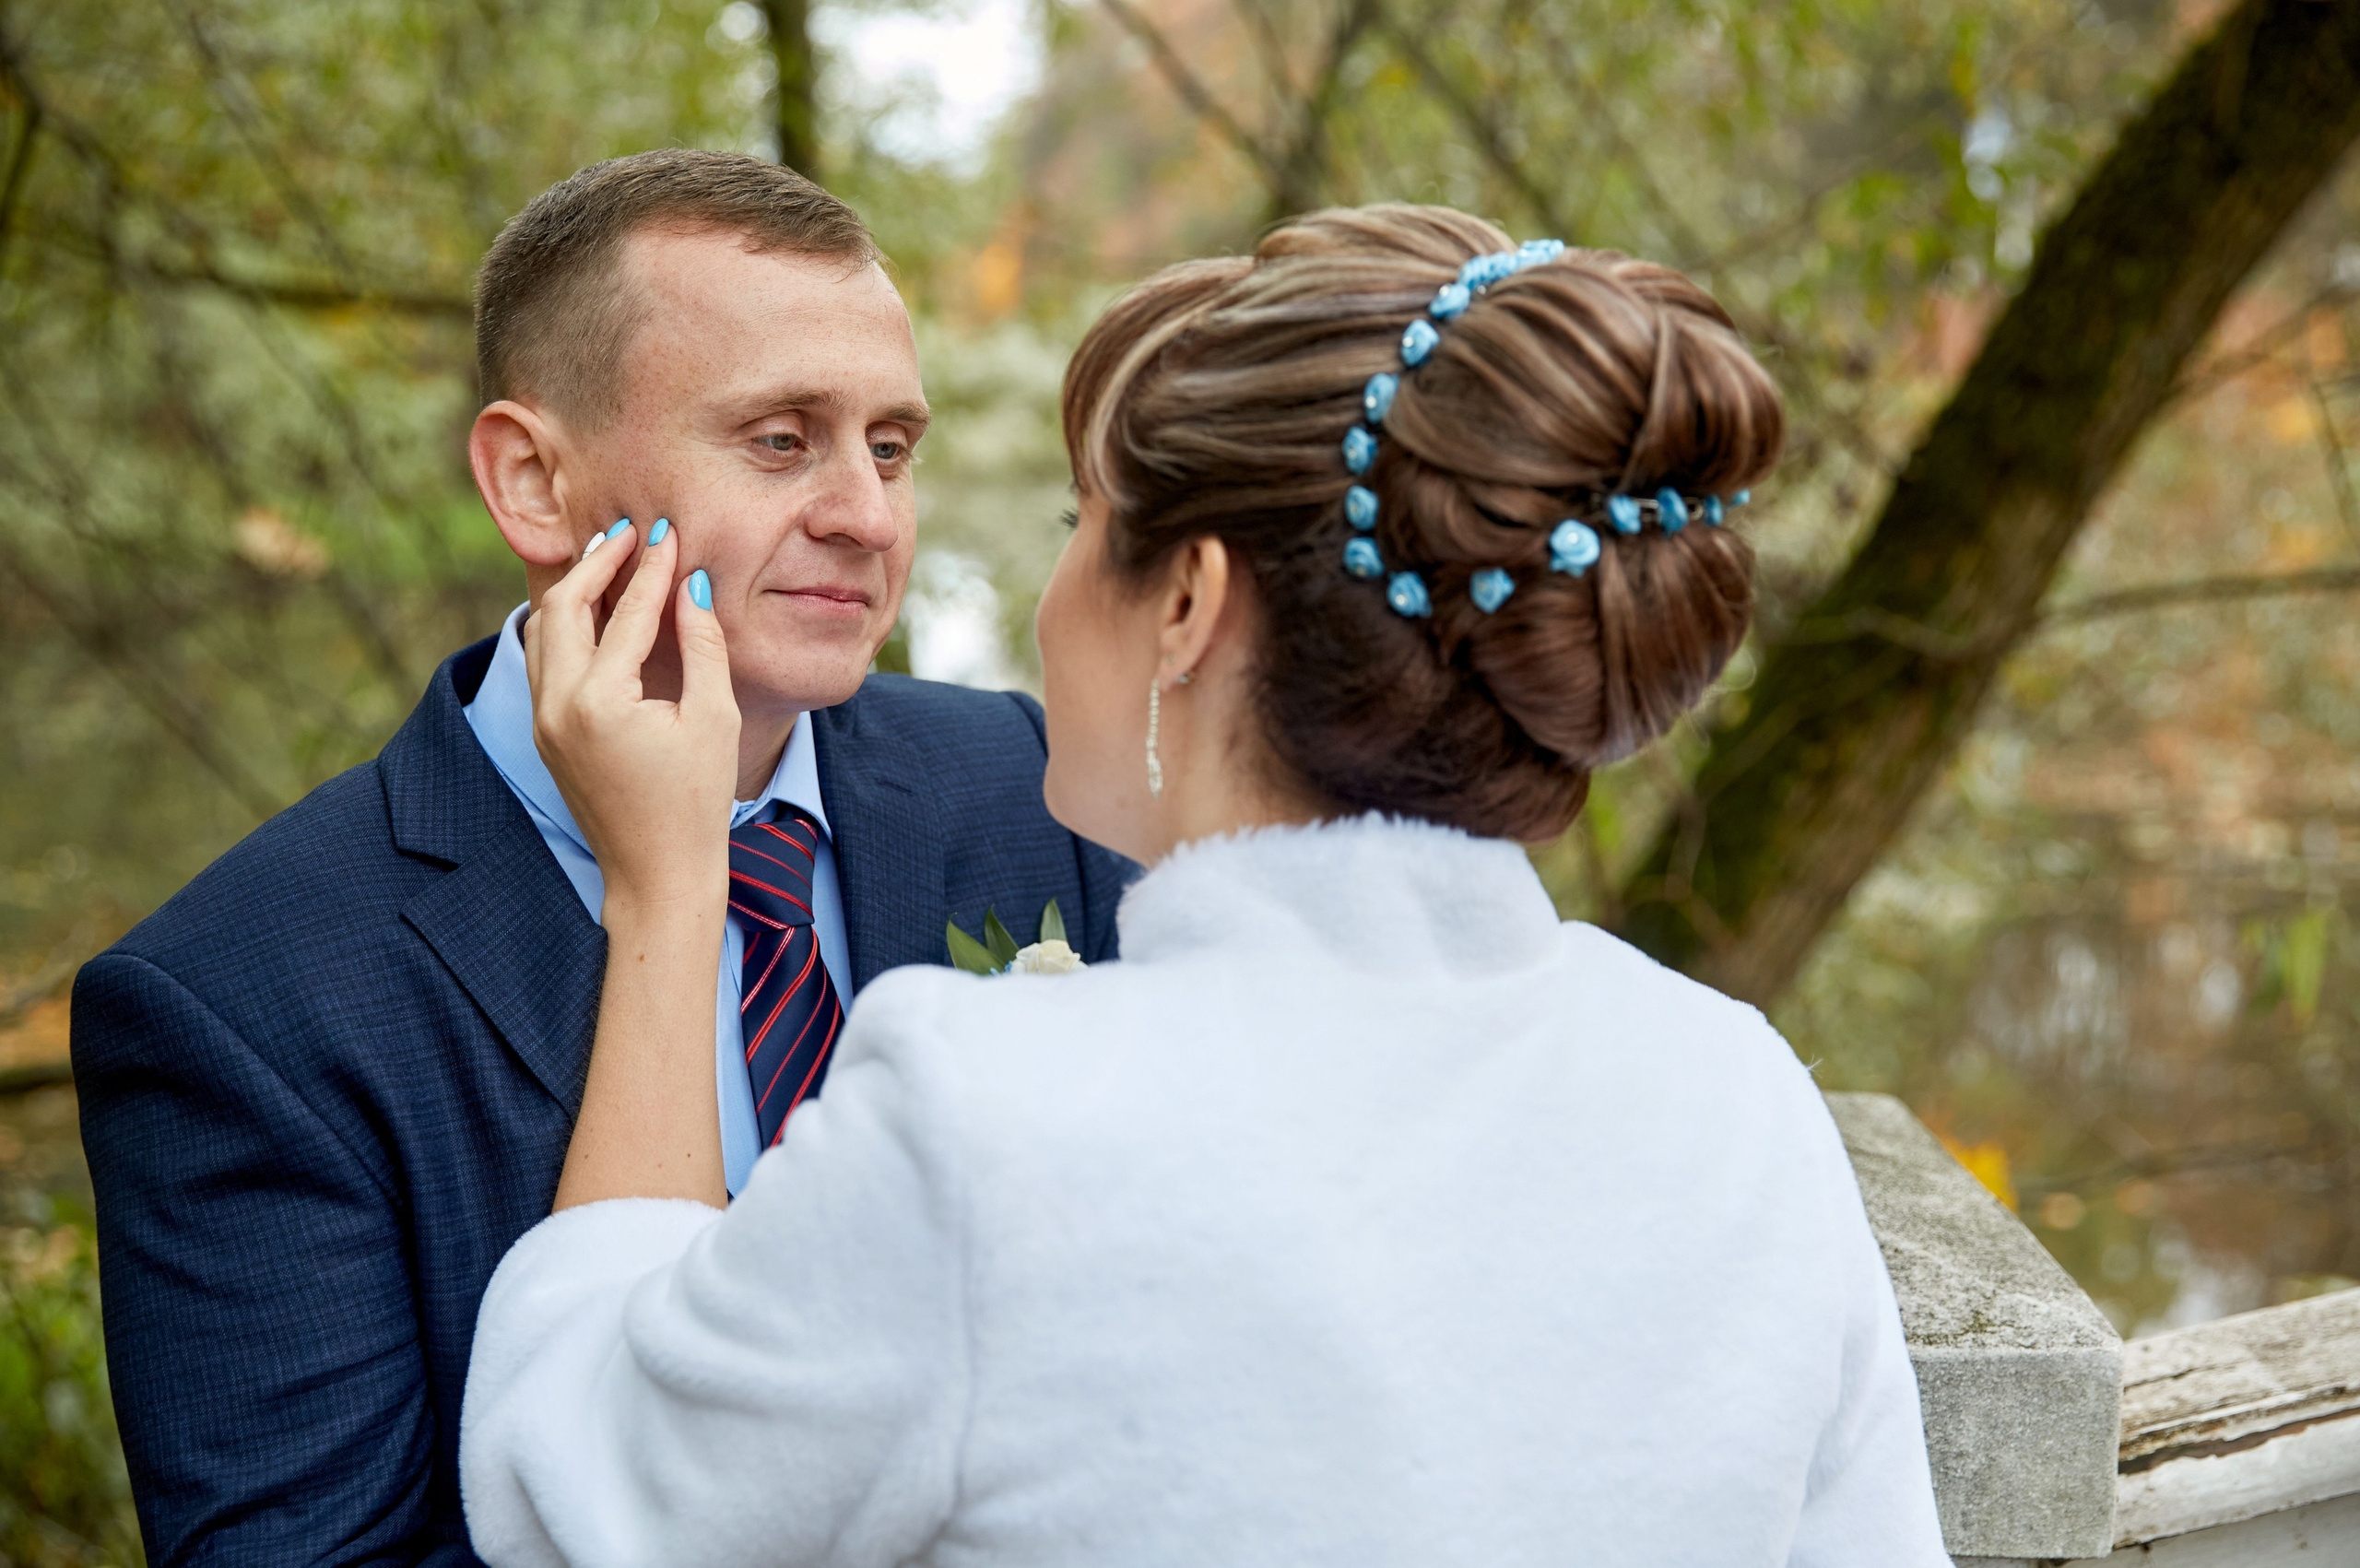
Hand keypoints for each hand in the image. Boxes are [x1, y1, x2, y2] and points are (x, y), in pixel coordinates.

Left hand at [525, 520, 739, 915]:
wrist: (657, 875)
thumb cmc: (696, 803)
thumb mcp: (712, 718)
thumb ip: (701, 643)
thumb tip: (690, 584)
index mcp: (600, 701)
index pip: (628, 612)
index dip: (652, 567)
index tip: (669, 531)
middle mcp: (558, 705)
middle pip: (564, 606)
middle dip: (598, 563)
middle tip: (630, 533)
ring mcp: (544, 721)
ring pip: (542, 630)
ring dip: (573, 590)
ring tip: (607, 560)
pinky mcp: (545, 733)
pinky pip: (543, 659)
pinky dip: (564, 625)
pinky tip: (592, 609)